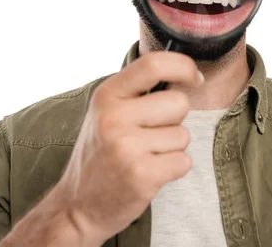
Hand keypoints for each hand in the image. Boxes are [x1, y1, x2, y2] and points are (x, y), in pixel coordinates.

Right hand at [54, 51, 203, 244]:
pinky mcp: (141, 176)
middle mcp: (113, 117)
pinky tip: (149, 173)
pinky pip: (184, 161)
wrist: (76, 207)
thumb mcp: (106, 112)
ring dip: (172, 148)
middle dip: (175, 120)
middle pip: (179, 103)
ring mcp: (126, 147)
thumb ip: (137, 91)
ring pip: (183, 135)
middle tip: (151, 135)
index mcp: (107, 95)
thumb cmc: (101, 154)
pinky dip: (174, 169)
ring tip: (145, 157)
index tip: (194, 78)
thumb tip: (185, 72)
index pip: (154, 64)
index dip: (183, 66)